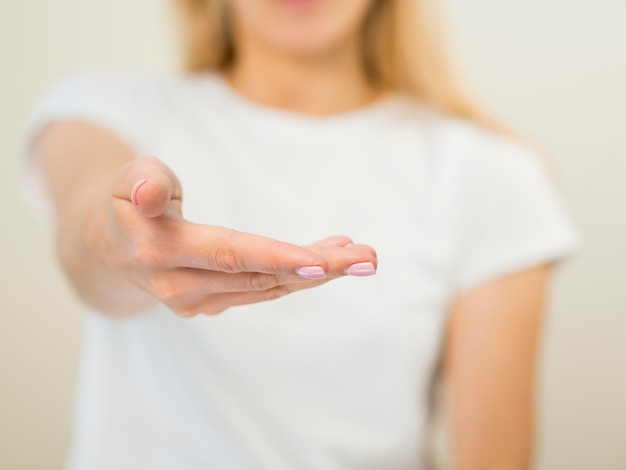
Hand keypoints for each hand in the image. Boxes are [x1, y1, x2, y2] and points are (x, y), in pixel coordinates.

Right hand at [96, 157, 376, 317]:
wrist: (109, 249)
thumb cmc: (128, 201)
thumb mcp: (130, 179)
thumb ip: (144, 182)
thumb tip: (148, 193)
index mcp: (162, 250)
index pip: (230, 254)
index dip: (277, 258)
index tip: (323, 263)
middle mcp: (181, 286)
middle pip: (261, 276)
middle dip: (318, 269)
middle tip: (369, 259)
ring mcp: (197, 302)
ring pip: (268, 286)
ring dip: (316, 272)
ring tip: (360, 254)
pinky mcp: (211, 303)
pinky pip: (261, 289)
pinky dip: (296, 275)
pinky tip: (328, 259)